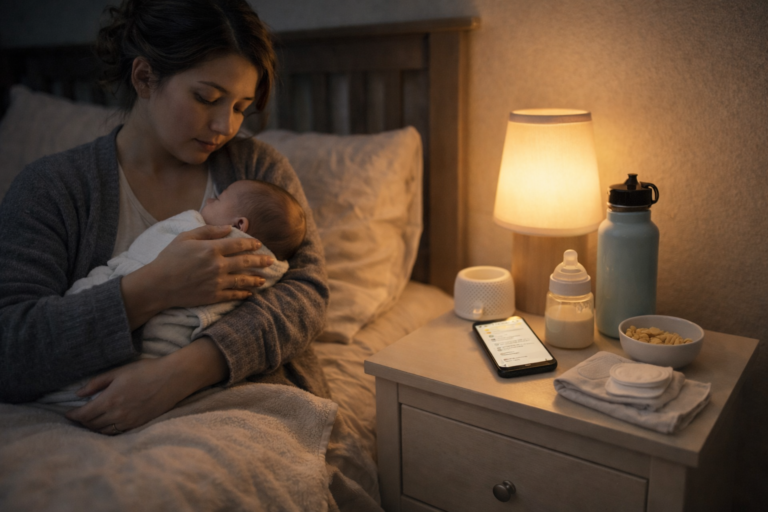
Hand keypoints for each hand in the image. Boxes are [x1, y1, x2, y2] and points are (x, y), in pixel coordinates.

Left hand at [65, 357, 187, 434]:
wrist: (173, 378)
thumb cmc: (147, 370)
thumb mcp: (119, 371)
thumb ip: (97, 383)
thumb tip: (78, 394)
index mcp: (110, 399)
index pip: (84, 414)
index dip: (73, 416)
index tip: (67, 414)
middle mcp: (118, 414)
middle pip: (91, 425)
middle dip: (81, 422)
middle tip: (77, 417)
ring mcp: (129, 421)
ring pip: (103, 431)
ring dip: (93, 428)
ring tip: (89, 422)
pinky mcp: (139, 424)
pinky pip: (117, 432)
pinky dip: (107, 430)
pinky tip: (106, 425)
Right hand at [121, 224, 274, 328]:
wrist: (157, 285)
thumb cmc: (169, 258)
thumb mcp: (186, 237)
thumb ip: (209, 231)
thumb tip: (228, 227)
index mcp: (211, 249)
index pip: (238, 245)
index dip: (251, 244)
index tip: (259, 244)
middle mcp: (217, 265)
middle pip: (245, 262)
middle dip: (260, 261)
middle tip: (271, 261)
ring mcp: (216, 282)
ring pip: (243, 280)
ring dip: (255, 279)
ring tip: (264, 279)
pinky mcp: (213, 296)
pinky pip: (233, 295)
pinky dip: (243, 294)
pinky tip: (250, 293)